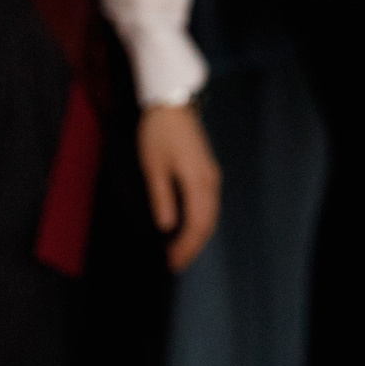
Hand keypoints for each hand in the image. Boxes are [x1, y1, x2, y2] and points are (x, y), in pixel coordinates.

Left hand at [138, 102, 221, 269]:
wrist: (171, 102)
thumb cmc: (158, 132)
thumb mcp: (153, 165)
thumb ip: (161, 197)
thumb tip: (167, 227)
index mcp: (198, 183)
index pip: (196, 225)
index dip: (185, 247)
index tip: (171, 263)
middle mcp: (210, 182)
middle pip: (207, 224)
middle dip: (192, 246)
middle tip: (175, 263)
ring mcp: (211, 176)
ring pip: (210, 215)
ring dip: (197, 235)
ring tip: (180, 250)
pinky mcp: (207, 170)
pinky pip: (208, 204)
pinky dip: (199, 220)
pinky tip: (187, 226)